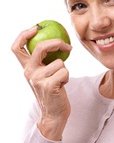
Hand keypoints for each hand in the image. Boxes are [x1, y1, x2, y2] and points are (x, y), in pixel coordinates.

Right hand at [11, 26, 71, 140]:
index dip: (24, 34)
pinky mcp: (48, 85)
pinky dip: (67, 78)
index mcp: (26, 68)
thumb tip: (57, 42)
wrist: (53, 114)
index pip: (17, 48)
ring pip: (59, 62)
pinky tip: (62, 86)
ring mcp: (37, 79)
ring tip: (60, 81)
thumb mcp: (43, 75)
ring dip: (65, 70)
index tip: (36, 27)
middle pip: (39, 47)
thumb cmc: (52, 92)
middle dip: (56, 43)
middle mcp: (29, 72)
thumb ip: (44, 61)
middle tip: (67, 47)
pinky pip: (65, 71)